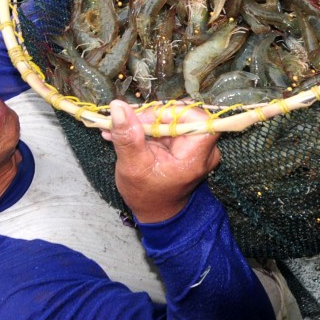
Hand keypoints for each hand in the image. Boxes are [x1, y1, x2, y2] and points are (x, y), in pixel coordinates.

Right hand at [103, 99, 220, 223]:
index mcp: (196, 154)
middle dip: (150, 117)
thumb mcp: (133, 166)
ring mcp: (193, 145)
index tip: (143, 118)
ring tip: (118, 129)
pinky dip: (147, 128)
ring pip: (171, 119)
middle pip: (181, 116)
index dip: (169, 112)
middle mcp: (202, 148)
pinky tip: (126, 133)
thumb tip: (118, 106)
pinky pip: (167, 126)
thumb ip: (128, 136)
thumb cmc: (147, 195)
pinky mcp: (184, 144)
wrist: (155, 212)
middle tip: (124, 121)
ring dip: (144, 122)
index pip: (195, 116)